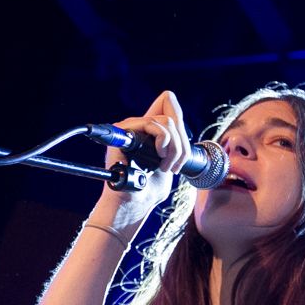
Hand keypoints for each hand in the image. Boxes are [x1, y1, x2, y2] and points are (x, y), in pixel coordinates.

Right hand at [96, 90, 191, 222]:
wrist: (134, 203)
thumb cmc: (150, 188)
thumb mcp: (170, 161)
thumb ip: (174, 141)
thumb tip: (179, 123)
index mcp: (149, 130)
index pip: (168, 102)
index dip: (180, 123)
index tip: (181, 152)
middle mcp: (138, 125)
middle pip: (172, 115)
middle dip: (182, 144)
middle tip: (175, 165)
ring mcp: (129, 127)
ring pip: (166, 121)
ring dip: (175, 147)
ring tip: (167, 166)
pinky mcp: (123, 132)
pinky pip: (152, 124)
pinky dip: (164, 142)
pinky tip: (160, 158)